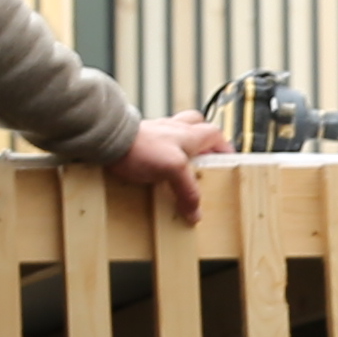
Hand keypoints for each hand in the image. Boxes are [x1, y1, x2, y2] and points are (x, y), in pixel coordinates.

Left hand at [110, 113, 226, 210]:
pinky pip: (156, 142)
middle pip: (198, 125)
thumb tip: (195, 211)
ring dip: (183, 143)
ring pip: (177, 131)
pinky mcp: (141, 139)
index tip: (228, 161)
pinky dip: (160, 152)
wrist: (110, 141)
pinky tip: (157, 165)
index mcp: (189, 134)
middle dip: (205, 139)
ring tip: (182, 162)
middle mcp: (174, 130)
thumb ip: (187, 190)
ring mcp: (156, 132)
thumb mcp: (173, 169)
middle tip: (206, 157)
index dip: (224, 147)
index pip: (216, 135)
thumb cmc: (140, 146)